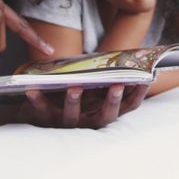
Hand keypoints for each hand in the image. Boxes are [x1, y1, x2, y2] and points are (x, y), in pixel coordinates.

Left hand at [18, 84, 148, 128]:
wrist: (38, 110)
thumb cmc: (73, 93)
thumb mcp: (93, 87)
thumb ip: (106, 76)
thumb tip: (127, 56)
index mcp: (104, 110)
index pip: (127, 106)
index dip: (137, 95)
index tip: (146, 80)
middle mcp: (89, 120)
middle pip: (105, 116)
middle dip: (111, 102)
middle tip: (116, 85)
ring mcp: (68, 122)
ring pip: (73, 117)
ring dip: (74, 102)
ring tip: (75, 88)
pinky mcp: (45, 120)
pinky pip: (41, 111)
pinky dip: (37, 101)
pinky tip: (32, 90)